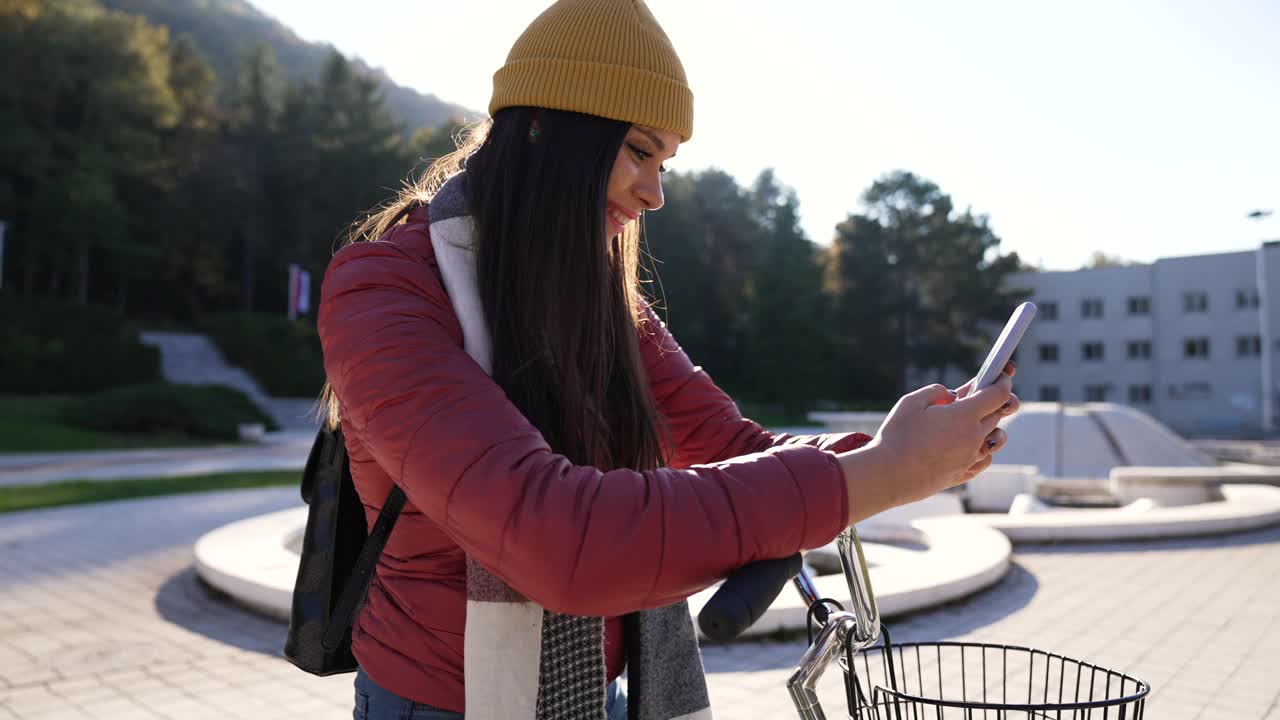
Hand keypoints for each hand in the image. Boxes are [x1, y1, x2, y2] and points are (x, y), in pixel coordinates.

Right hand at [836, 362, 1016, 522]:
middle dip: (994, 401)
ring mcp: (970, 458)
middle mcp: (973, 438)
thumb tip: (952, 395)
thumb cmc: (896, 436)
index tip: (1002, 375)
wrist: (886, 475)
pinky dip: (983, 449)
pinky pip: (984, 459)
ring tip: (975, 421)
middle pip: (997, 414)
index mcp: (964, 416)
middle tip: (979, 394)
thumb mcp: (911, 402)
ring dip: (991, 426)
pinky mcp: (963, 475)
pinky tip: (969, 445)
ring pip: (996, 439)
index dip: (1003, 381)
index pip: (998, 394)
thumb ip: (936, 391)